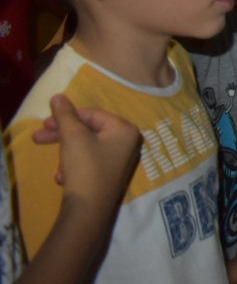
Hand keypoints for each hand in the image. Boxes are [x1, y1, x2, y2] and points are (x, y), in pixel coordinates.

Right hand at [32, 94, 140, 212]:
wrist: (88, 211)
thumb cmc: (85, 167)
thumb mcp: (73, 136)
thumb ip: (65, 115)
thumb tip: (58, 96)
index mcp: (125, 130)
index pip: (93, 115)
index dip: (67, 117)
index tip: (44, 123)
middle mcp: (127, 143)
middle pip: (88, 131)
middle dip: (62, 135)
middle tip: (38, 138)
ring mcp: (119, 161)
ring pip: (85, 148)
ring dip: (66, 155)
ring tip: (58, 168)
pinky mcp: (108, 177)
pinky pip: (88, 164)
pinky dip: (73, 168)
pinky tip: (63, 179)